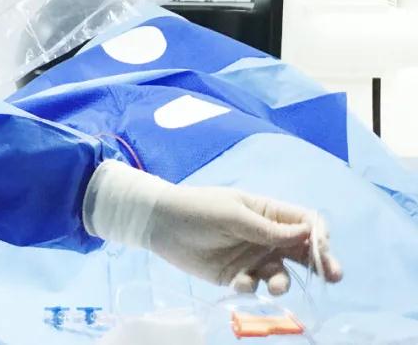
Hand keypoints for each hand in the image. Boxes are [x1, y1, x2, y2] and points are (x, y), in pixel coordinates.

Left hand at [82, 160, 343, 294]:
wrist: (161, 224)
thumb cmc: (198, 208)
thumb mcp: (234, 213)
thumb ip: (268, 228)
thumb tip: (307, 233)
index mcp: (269, 213)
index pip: (306, 223)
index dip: (319, 234)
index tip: (322, 247)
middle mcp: (267, 236)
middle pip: (304, 251)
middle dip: (322, 263)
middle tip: (333, 276)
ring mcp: (253, 257)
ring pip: (283, 274)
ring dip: (283, 282)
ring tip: (274, 286)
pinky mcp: (237, 276)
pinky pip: (255, 286)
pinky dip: (251, 287)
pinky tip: (239, 282)